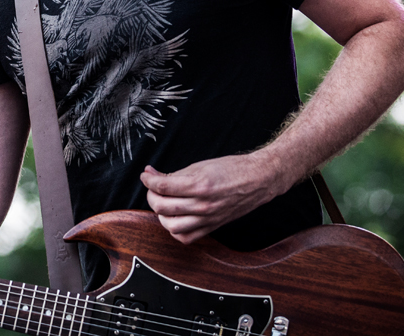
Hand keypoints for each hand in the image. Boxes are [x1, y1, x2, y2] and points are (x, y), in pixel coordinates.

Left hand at [140, 153, 284, 244]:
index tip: (145, 175)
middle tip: (152, 187)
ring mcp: (208, 218)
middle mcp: (203, 204)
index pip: (163, 186)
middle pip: (163, 207)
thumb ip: (176, 174)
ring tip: (161, 203)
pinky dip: (175, 230)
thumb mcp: (201, 165)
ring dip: (161, 215)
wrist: (258, 179)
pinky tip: (173, 219)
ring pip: (172, 226)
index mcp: (200, 185)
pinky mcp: (212, 226)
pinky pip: (187, 237)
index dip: (148, 179)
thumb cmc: (232, 169)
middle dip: (151, 196)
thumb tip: (154, 175)